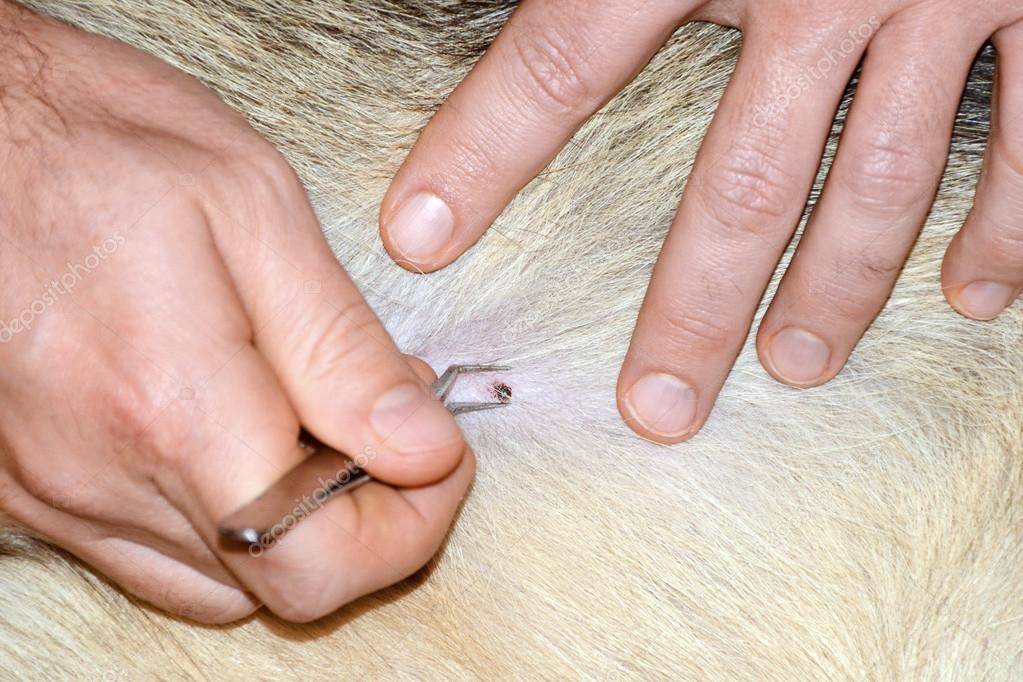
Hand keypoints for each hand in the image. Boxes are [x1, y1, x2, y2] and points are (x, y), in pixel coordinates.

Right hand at [0, 5, 472, 622]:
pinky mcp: (26, 488)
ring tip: (312, 414)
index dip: (410, 528)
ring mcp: (53, 495)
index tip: (439, 454)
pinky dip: (222, 515)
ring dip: (294, 520)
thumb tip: (421, 444)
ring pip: (220, 583)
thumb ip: (341, 349)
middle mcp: (101, 478)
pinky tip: (236, 431)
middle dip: (366, 517)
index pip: (321, 562)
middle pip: (279, 586)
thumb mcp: (252, 208)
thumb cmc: (94, 140)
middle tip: (386, 418)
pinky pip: (152, 551)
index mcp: (173, 407)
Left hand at [379, 0, 1022, 442]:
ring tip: (795, 366)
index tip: (419, 237)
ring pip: (877, 179)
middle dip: (693, 304)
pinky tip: (974, 295)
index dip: (482, 152)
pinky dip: (1008, 222)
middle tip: (656, 406)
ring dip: (835, 289)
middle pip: (740, 178)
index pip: (560, 57)